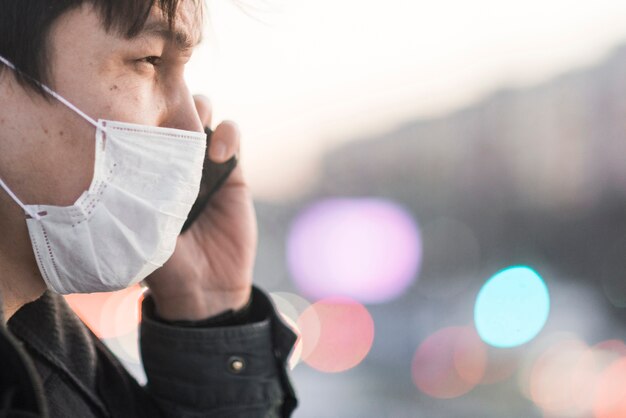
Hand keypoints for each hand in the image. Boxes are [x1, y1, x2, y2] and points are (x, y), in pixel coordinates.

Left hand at [144, 96, 256, 319]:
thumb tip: (112, 151)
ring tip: (194, 126)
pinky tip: (221, 154)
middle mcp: (172, 158)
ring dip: (199, 108)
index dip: (138, 104)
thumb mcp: (140, 223)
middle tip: (165, 106)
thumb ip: (133, 190)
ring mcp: (204, 161)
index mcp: (144, 167)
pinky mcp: (233, 171)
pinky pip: (233, 135)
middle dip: (169, 98)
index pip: (139, 121)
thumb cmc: (163, 260)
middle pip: (170, 107)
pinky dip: (229, 134)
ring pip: (202, 112)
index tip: (134, 103)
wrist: (203, 287)